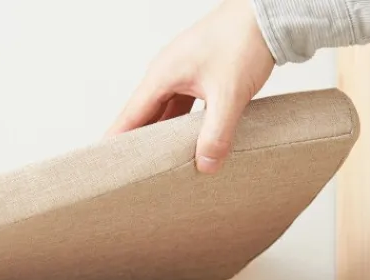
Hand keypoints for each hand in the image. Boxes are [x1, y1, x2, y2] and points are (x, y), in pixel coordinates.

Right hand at [107, 0, 274, 173]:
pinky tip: (187, 140)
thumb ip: (216, 133)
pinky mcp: (200, 74)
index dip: (117, 141)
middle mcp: (167, 73)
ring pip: (164, 111)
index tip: (104, 163)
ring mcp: (183, 73)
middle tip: (130, 172)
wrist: (265, 14)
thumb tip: (205, 166)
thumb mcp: (229, 94)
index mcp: (162, 76)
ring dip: (162, 135)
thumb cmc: (243, 41)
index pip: (131, 116)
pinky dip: (181, 124)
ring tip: (157, 163)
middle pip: (144, 115)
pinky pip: (182, 105)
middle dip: (138, 143)